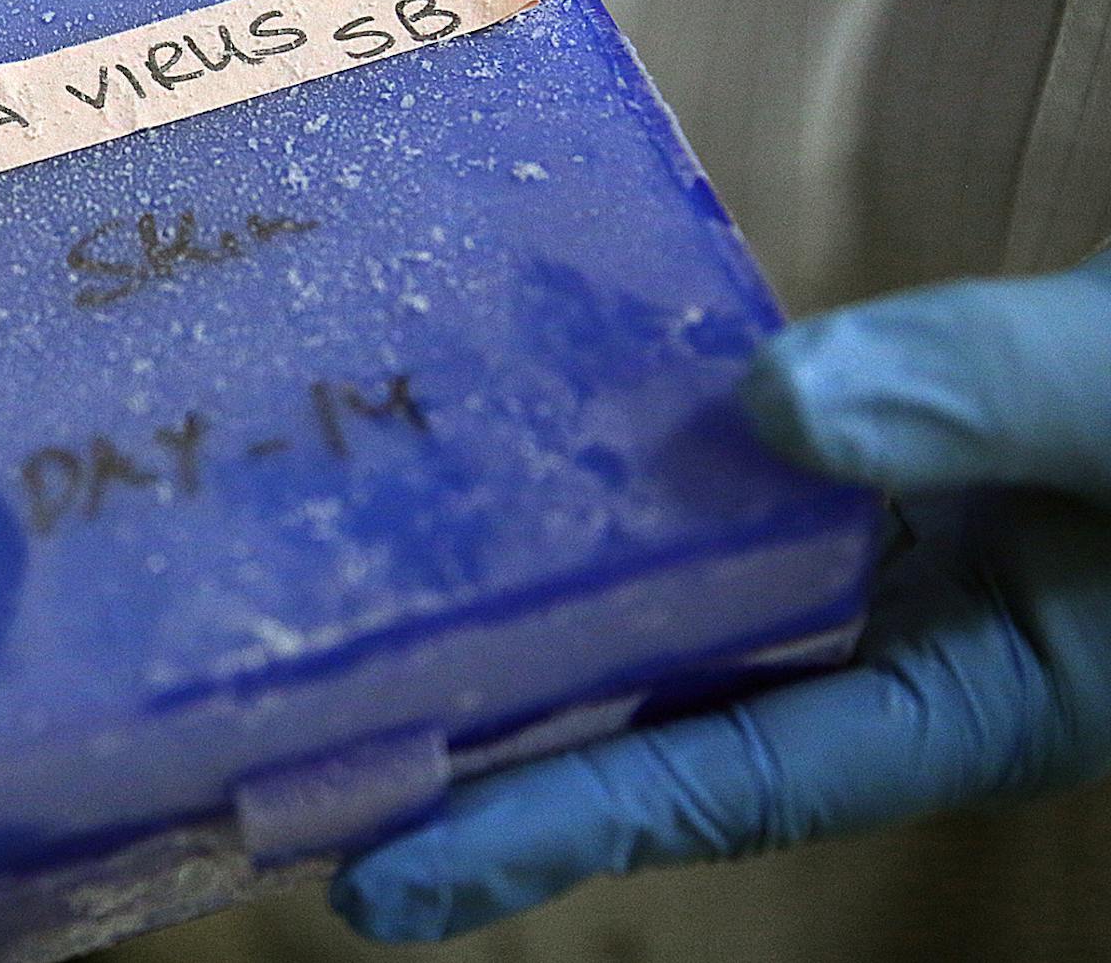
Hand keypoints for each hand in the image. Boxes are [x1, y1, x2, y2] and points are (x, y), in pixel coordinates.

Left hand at [333, 251, 1110, 940]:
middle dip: (484, 745)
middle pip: (651, 712)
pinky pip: (707, 485)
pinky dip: (610, 468)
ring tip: (339, 620)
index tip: (380, 884)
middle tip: (292, 761)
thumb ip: (995, 403)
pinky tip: (494, 447)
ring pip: (661, 596)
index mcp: (967, 700)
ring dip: (519, 609)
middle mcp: (886, 641)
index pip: (717, 787)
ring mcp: (861, 551)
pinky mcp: (852, 463)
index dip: (547, 837)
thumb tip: (770, 406)